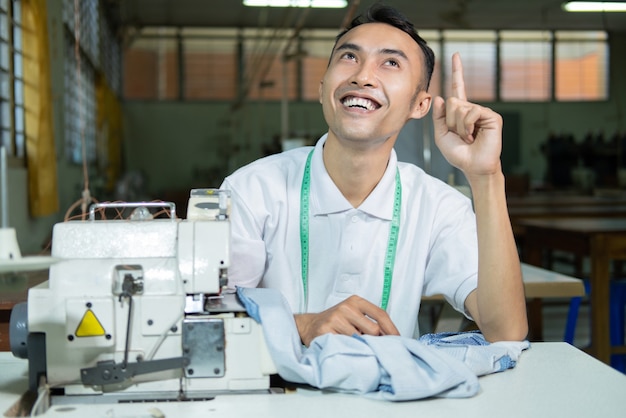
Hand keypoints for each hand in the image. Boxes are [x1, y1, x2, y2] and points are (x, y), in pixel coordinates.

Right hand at [294, 295, 399, 346]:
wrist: (309, 325)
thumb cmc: (336, 322)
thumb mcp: (354, 315)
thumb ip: (370, 322)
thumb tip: (391, 338)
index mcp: (356, 301)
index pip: (381, 314)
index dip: (392, 329)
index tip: (398, 340)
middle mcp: (346, 307)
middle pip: (374, 330)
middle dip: (376, 341)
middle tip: (374, 348)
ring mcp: (335, 319)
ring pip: (360, 340)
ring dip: (361, 347)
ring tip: (354, 347)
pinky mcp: (326, 331)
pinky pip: (346, 345)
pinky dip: (348, 350)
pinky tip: (344, 348)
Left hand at [432, 52, 503, 178]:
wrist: (473, 166)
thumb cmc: (459, 153)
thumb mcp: (441, 136)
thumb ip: (438, 117)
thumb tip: (441, 97)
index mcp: (461, 112)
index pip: (458, 88)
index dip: (457, 71)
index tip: (455, 55)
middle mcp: (472, 108)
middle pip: (452, 102)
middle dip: (450, 122)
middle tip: (460, 135)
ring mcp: (482, 111)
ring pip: (459, 108)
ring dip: (458, 126)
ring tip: (467, 137)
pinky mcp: (491, 116)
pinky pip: (471, 112)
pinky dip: (467, 126)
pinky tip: (473, 135)